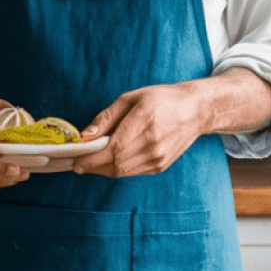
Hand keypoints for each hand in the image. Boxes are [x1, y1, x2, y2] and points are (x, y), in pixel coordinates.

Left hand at [71, 83, 203, 177]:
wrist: (195, 110)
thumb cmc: (161, 99)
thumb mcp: (131, 98)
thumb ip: (106, 117)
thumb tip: (85, 135)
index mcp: (144, 121)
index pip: (113, 149)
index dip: (91, 159)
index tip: (76, 161)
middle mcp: (153, 143)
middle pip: (115, 164)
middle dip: (93, 166)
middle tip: (78, 163)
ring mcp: (158, 157)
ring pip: (122, 172)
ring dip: (103, 169)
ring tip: (91, 161)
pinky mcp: (161, 166)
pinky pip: (132, 172)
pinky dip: (117, 169)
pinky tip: (111, 160)